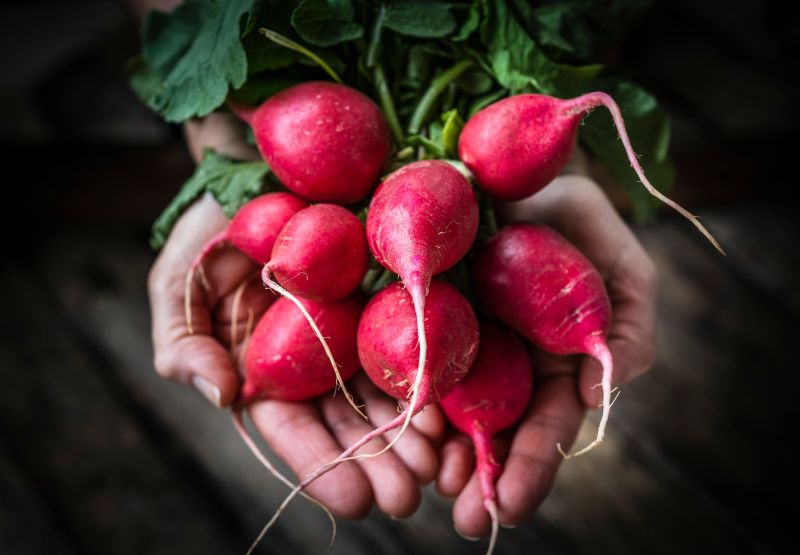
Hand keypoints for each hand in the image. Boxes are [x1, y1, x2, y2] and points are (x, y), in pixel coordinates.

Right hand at [147, 113, 442, 518]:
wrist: (264, 165)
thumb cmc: (212, 227)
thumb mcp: (179, 281)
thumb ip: (183, 342)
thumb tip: (221, 395)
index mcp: (270, 371)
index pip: (295, 431)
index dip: (322, 465)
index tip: (354, 499)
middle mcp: (322, 360)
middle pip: (353, 422)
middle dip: (379, 462)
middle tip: (409, 495)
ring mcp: (363, 329)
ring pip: (392, 392)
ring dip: (415, 433)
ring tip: (439, 465)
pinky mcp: (398, 295)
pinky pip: (420, 338)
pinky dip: (436, 374)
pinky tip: (455, 404)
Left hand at [436, 173, 657, 537]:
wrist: (508, 167)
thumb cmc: (570, 214)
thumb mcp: (618, 262)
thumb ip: (629, 326)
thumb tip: (598, 395)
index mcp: (552, 361)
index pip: (545, 425)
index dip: (531, 466)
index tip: (509, 506)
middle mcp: (502, 362)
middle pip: (493, 430)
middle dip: (482, 477)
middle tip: (464, 521)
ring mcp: (457, 341)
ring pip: (447, 407)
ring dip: (438, 451)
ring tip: (425, 485)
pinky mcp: (416, 316)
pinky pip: (407, 360)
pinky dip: (403, 395)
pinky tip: (395, 425)